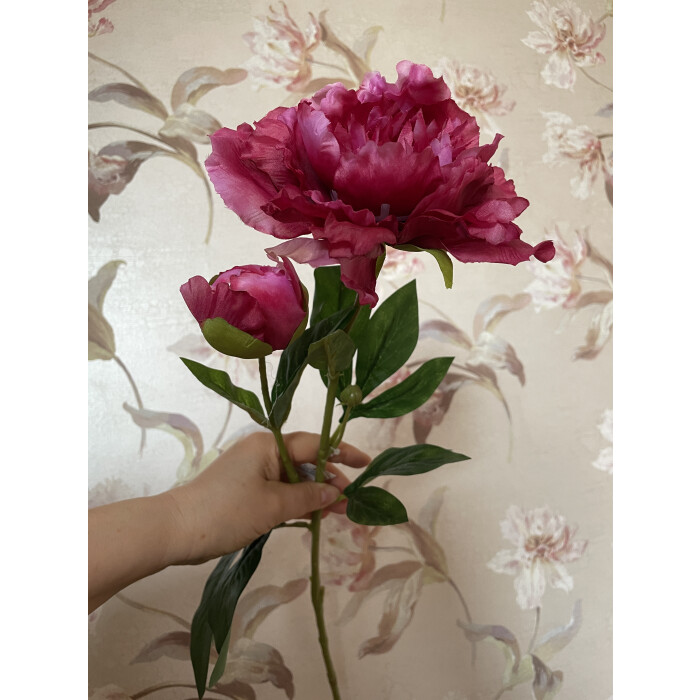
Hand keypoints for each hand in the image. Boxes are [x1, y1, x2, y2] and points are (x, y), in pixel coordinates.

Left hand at [164, 430, 370, 564]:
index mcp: (268, 445)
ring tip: (339, 513)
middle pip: (305, 461)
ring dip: (315, 494)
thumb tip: (335, 492)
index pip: (314, 444)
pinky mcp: (245, 490)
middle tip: (352, 500)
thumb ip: (308, 497)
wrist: (176, 531)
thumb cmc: (226, 511)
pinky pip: (280, 490)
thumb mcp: (273, 506)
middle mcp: (262, 452)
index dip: (342, 453)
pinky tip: (313, 516)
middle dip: (330, 479)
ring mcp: (252, 471)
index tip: (366, 464)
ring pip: (294, 478)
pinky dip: (297, 501)